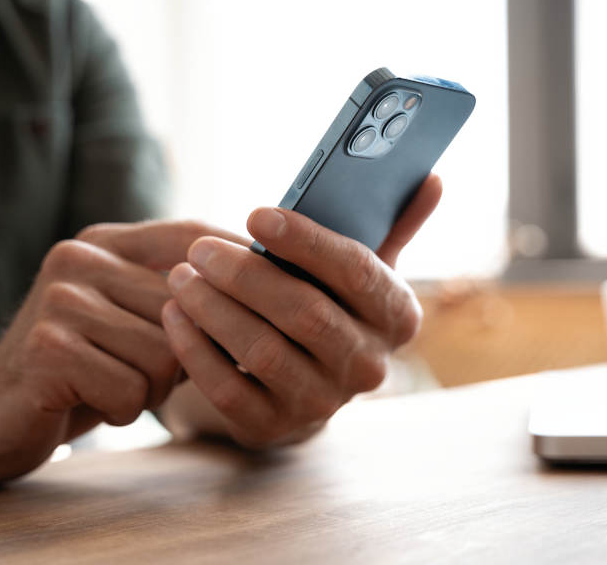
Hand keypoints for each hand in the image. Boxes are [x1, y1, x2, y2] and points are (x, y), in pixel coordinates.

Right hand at [0, 220, 243, 481]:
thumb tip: (267, 285)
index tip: (278, 286)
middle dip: (178, 356)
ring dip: (148, 388)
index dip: (240, 263)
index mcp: (103, 243)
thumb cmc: (75, 369)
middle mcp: (79, 258)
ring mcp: (59, 300)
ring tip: (108, 384)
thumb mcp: (126, 320)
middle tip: (140, 372)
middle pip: (188, 309)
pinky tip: (85, 401)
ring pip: (164, 353)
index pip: (192, 236)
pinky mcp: (45, 348)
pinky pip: (130, 389)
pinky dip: (119, 408)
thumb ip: (177, 297)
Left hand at [161, 174, 442, 448]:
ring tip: (180, 275)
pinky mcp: (272, 427)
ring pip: (262, 351)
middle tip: (201, 248)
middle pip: (305, 314)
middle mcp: (368, 366)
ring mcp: (321, 403)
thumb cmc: (329, 303)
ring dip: (213, 308)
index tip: (256, 212)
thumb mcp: (362, 268)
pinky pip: (227, 389)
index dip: (306, 241)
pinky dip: (194, 349)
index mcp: (397, 316)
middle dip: (245, 276)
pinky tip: (174, 314)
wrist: (301, 379)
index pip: (358, 272)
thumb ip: (394, 223)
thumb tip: (431, 178)